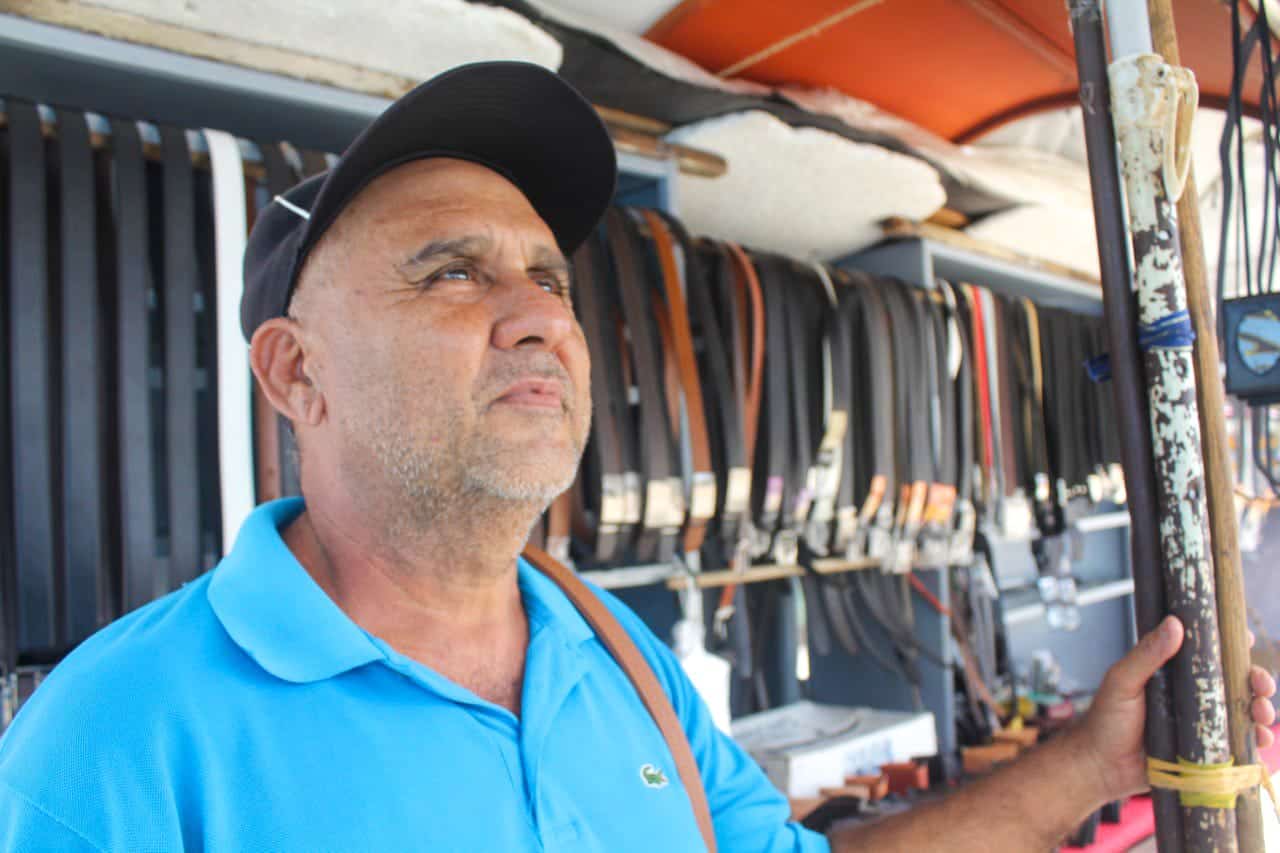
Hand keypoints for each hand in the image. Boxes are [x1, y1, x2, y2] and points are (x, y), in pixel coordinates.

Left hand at [1076, 616, 1276, 801]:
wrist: (1101, 767)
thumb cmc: (1106, 721)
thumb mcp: (1123, 681)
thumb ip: (1146, 654)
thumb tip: (1174, 623)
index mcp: (1172, 673)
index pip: (1208, 655)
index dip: (1231, 647)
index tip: (1246, 640)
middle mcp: (1191, 697)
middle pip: (1234, 683)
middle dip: (1256, 681)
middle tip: (1261, 685)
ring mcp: (1200, 724)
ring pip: (1241, 712)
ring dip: (1261, 710)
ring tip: (1263, 713)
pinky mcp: (1205, 751)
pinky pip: (1237, 744)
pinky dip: (1255, 740)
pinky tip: (1260, 740)